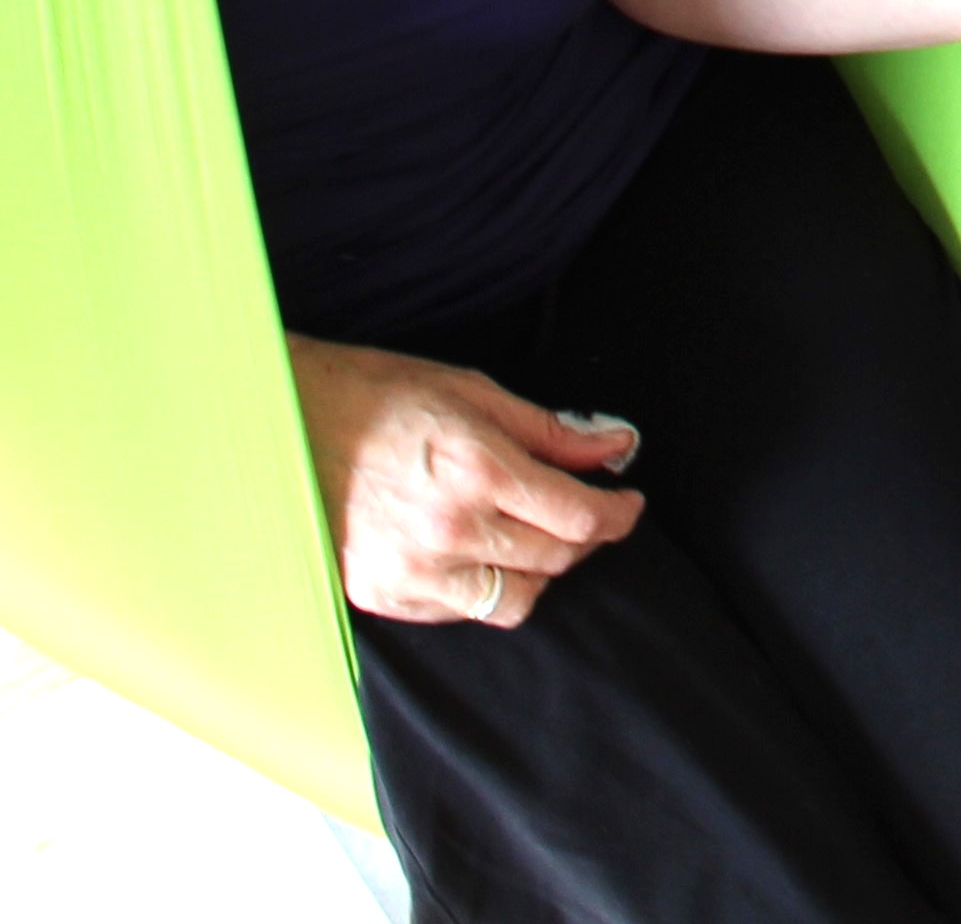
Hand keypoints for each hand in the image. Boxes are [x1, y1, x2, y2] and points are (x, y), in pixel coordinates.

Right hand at [289, 338, 643, 629]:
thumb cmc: (383, 398)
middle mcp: (450, 530)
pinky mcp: (384, 597)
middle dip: (589, 537)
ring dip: (543, 570)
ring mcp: (414, 572)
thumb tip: (615, 446)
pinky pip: (464, 612)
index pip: (577, 517)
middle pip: (555, 559)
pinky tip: (487, 551)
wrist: (287, 427)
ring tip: (541, 535)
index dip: (618, 514)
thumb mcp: (477, 393)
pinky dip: (490, 587)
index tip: (629, 503)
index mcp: (479, 470)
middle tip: (594, 511)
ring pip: (515, 600)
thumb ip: (552, 430)